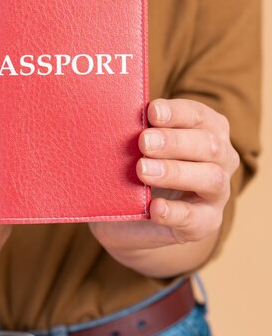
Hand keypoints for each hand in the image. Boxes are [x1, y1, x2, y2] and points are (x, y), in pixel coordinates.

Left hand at [89, 98, 239, 270]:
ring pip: (211, 178)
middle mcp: (221, 157)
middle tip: (143, 142)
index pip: (198, 115)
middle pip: (209, 145)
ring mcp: (218, 192)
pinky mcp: (207, 223)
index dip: (177, 112)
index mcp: (207, 128)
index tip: (151, 112)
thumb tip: (113, 117)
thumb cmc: (139, 168)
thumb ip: (136, 133)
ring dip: (175, 172)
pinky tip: (154, 208)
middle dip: (175, 142)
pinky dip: (174, 212)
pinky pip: (196, 218)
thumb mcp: (138, 147)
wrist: (135, 219)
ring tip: (143, 171)